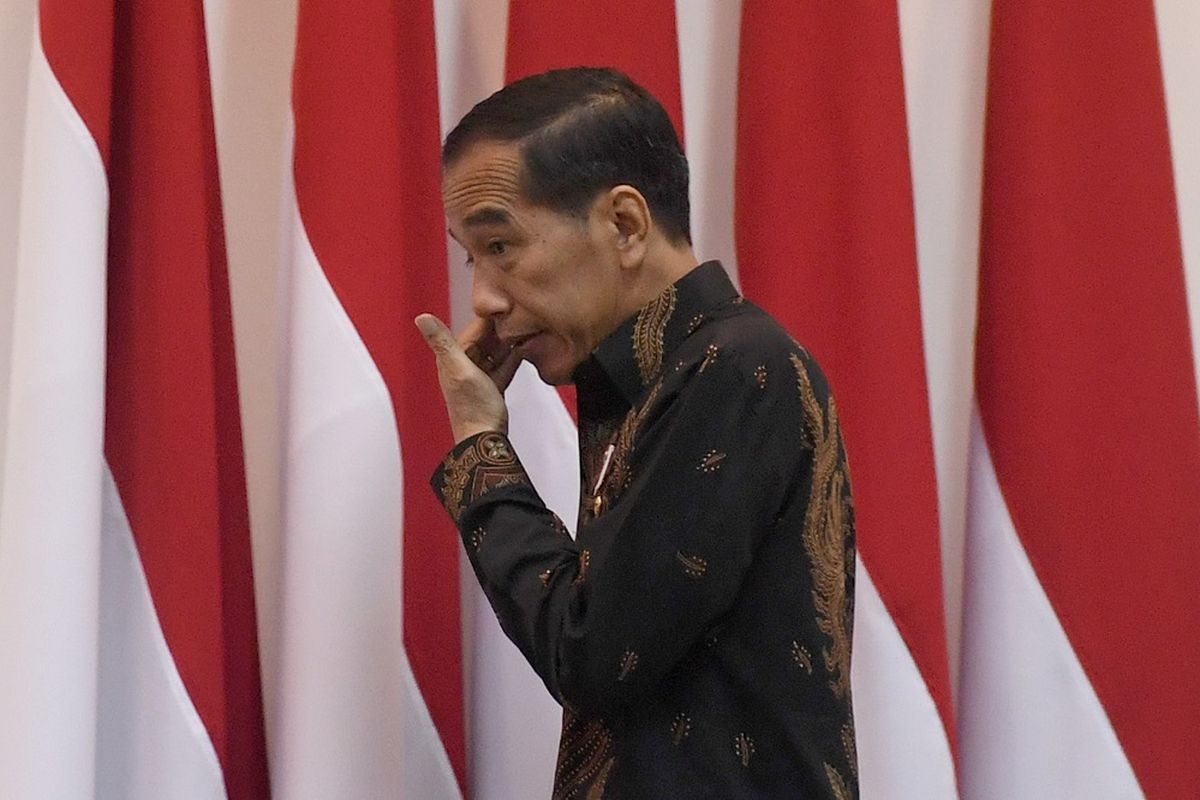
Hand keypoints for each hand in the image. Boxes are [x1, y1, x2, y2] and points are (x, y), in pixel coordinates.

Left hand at [415, 313, 521, 442]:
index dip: (488, 319)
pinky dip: (513, 358)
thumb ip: (443, 342)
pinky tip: (526, 349)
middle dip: (501, 329)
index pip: (472, 331)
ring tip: (527, 329)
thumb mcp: (460, 369)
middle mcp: (463, 366)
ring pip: (495, 352)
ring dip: (509, 342)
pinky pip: (504, 367)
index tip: (505, 304)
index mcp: (452, 359)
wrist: (484, 440)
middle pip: (485, 341)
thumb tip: (421, 316)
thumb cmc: (473, 407)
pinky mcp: (492, 388)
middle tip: (522, 315)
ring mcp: (478, 378)